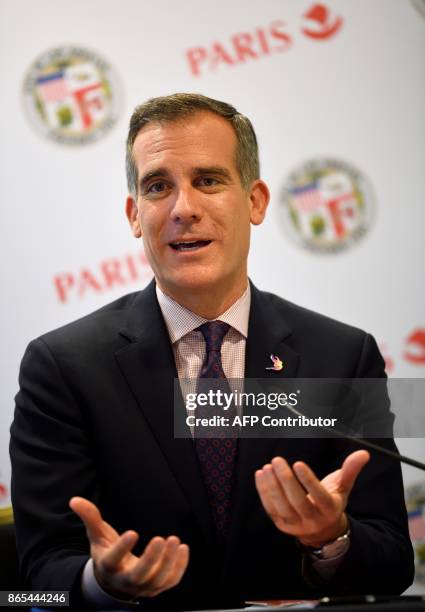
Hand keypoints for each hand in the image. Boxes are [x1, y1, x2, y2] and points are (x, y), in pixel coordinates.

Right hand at [69, 497, 188, 598]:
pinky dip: (179, 567)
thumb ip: (90, 517)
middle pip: (138, 576)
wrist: (116, 579)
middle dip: (151, 559)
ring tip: (175, 540)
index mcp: (108, 566)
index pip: (113, 560)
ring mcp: (143, 587)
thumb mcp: (97, 535)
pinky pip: (170, 581)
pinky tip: (183, 548)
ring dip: (168, 562)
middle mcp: (125, 581)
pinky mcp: (158, 587)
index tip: (133, 532)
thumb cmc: (107, 551)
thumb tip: (74, 500)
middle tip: (160, 538)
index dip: (122, 548)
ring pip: (157, 580)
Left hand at [255, 450, 369, 547]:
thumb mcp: (342, 488)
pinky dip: (264, 492)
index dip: (308, 480)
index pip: (319, 496)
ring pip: (282, 506)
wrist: (321, 530)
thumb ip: (350, 470)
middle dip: (286, 480)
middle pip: (298, 501)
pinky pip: (270, 508)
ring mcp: (296, 525)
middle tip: (277, 460)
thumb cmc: (331, 501)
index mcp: (330, 510)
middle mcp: (313, 520)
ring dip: (272, 486)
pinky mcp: (282, 525)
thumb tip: (364, 453)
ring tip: (268, 466)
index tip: (298, 463)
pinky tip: (261, 474)